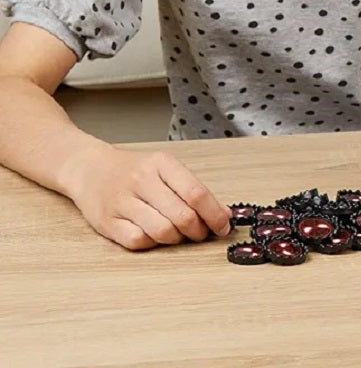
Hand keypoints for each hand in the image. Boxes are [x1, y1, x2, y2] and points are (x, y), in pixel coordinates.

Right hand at [62, 141, 231, 249]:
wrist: (90, 168)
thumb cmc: (134, 170)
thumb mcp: (165, 168)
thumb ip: (192, 189)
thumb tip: (223, 215)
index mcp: (162, 163)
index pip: (196, 193)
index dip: (214, 214)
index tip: (224, 226)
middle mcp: (142, 180)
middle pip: (182, 216)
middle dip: (198, 231)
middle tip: (201, 233)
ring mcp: (122, 202)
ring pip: (162, 231)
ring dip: (177, 239)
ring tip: (178, 234)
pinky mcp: (107, 222)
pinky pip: (138, 241)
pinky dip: (152, 243)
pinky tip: (154, 235)